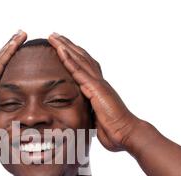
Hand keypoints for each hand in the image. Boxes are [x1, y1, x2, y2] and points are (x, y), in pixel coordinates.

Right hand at [0, 30, 26, 151]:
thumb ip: (1, 122)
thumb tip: (13, 131)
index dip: (6, 60)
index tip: (15, 52)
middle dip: (9, 48)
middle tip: (19, 36)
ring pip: (0, 57)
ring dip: (11, 44)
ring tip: (21, 33)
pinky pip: (1, 61)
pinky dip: (10, 50)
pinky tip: (18, 41)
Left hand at [48, 33, 141, 151]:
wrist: (127, 134)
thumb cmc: (114, 132)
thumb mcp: (96, 122)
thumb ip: (89, 115)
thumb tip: (83, 119)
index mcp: (98, 90)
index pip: (84, 68)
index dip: (73, 57)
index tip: (62, 48)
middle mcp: (98, 83)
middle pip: (81, 58)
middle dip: (67, 46)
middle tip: (55, 35)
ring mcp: (98, 84)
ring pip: (79, 59)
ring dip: (65, 47)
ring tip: (54, 36)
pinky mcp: (96, 89)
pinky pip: (79, 71)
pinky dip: (69, 59)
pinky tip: (60, 50)